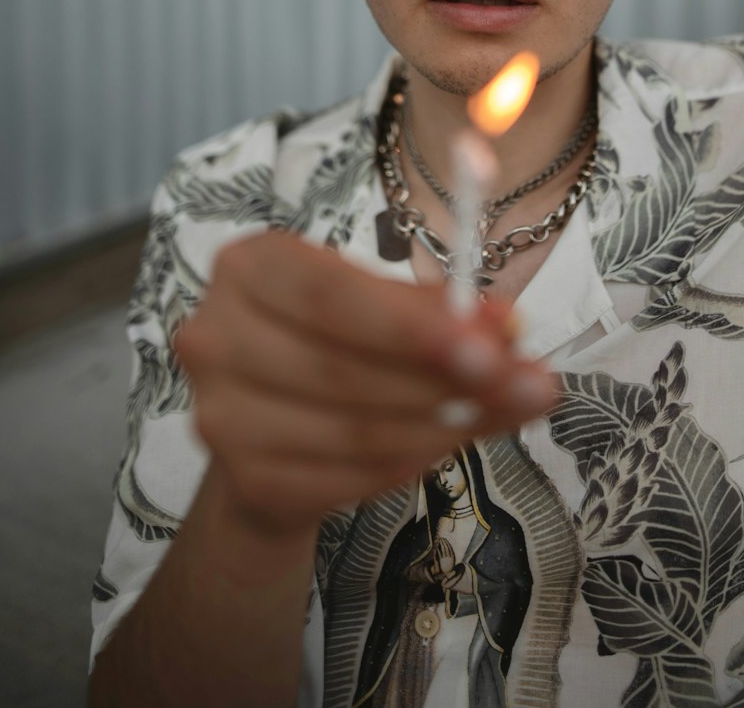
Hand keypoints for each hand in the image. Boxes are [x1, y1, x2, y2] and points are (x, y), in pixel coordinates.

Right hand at [174, 232, 555, 536]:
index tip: (491, 347)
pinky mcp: (243, 477)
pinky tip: (445, 445)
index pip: (330, 295)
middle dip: (447, 381)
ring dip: (442, 427)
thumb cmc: (336, 340)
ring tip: (500, 413)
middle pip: (343, 367)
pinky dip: (408, 465)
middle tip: (527, 387)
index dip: (411, 326)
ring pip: (352, 429)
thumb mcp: (384, 304)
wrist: (270, 424)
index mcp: (249, 265)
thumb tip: (510, 328)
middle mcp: (216, 335)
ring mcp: (220, 413)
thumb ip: (443, 311)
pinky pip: (345, 478)